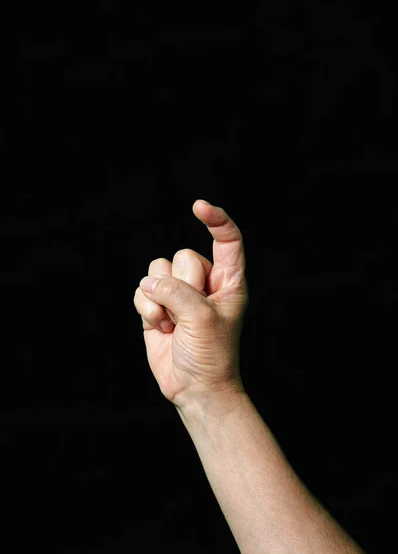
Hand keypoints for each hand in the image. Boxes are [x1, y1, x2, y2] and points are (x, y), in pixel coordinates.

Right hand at [133, 200, 248, 409]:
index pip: (227, 240)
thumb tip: (148, 283)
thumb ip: (176, 292)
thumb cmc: (211, 355)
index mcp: (228, 280)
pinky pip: (141, 290)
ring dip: (160, 301)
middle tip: (190, 315)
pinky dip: (146, 309)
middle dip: (181, 286)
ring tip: (174, 324)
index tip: (198, 207)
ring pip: (157, 271)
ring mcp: (178, 293)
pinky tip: (160, 328)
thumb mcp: (202, 319)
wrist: (193, 387)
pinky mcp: (156, 305)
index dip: (215, 220)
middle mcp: (203, 282)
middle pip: (181, 257)